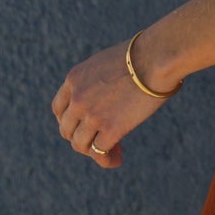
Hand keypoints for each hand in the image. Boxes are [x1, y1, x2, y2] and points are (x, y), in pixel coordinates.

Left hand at [52, 39, 171, 168]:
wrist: (155, 59)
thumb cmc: (142, 55)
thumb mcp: (107, 62)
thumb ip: (98, 79)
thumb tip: (107, 94)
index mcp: (74, 79)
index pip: (59, 109)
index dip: (69, 122)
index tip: (84, 126)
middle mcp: (77, 98)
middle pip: (66, 129)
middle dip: (81, 138)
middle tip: (99, 139)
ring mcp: (92, 115)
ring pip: (80, 144)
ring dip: (92, 151)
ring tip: (112, 152)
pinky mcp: (110, 128)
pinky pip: (99, 152)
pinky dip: (106, 159)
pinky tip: (116, 159)